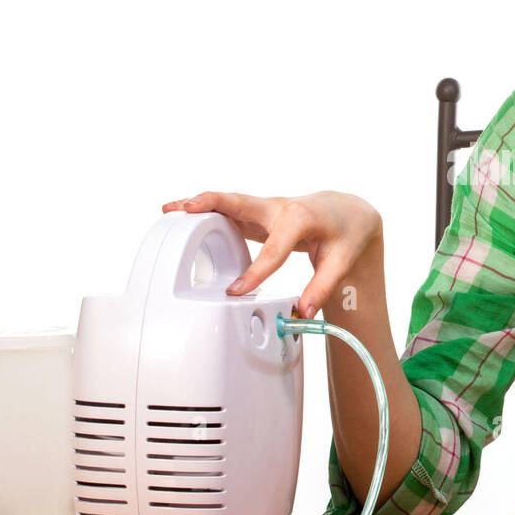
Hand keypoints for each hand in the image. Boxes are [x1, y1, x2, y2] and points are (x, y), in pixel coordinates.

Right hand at [159, 191, 382, 314]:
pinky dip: (204, 209)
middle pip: (239, 202)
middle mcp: (278, 207)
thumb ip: (322, 287)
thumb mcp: (341, 261)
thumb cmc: (345, 233)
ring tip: (167, 210)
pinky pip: (227, 209)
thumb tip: (302, 312)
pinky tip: (180, 213)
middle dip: (211, 205)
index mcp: (300, 218)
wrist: (348, 212)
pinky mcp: (256, 213)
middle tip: (184, 212)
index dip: (256, 272)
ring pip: (227, 201)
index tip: (236, 292)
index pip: (274, 248)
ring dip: (197, 203)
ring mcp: (264, 207)